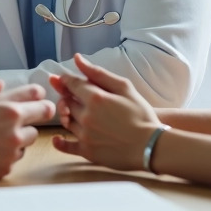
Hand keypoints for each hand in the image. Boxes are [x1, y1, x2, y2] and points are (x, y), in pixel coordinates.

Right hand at [0, 82, 55, 180]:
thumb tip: (1, 84)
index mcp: (9, 109)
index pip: (39, 98)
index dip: (39, 96)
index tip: (36, 97)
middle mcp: (16, 130)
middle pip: (43, 118)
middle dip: (36, 114)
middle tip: (26, 114)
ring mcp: (12, 151)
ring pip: (29, 140)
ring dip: (21, 135)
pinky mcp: (6, 167)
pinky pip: (15, 157)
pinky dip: (8, 153)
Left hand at [49, 53, 160, 170]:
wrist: (152, 146)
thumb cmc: (141, 114)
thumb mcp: (124, 87)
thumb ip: (98, 73)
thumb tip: (77, 58)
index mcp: (95, 98)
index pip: (71, 84)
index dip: (65, 80)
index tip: (62, 78)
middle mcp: (85, 116)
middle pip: (66, 102)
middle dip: (66, 96)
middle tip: (70, 94)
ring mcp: (85, 135)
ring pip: (67, 121)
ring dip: (66, 115)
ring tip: (72, 112)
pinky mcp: (87, 152)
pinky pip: (66, 146)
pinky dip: (60, 142)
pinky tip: (58, 138)